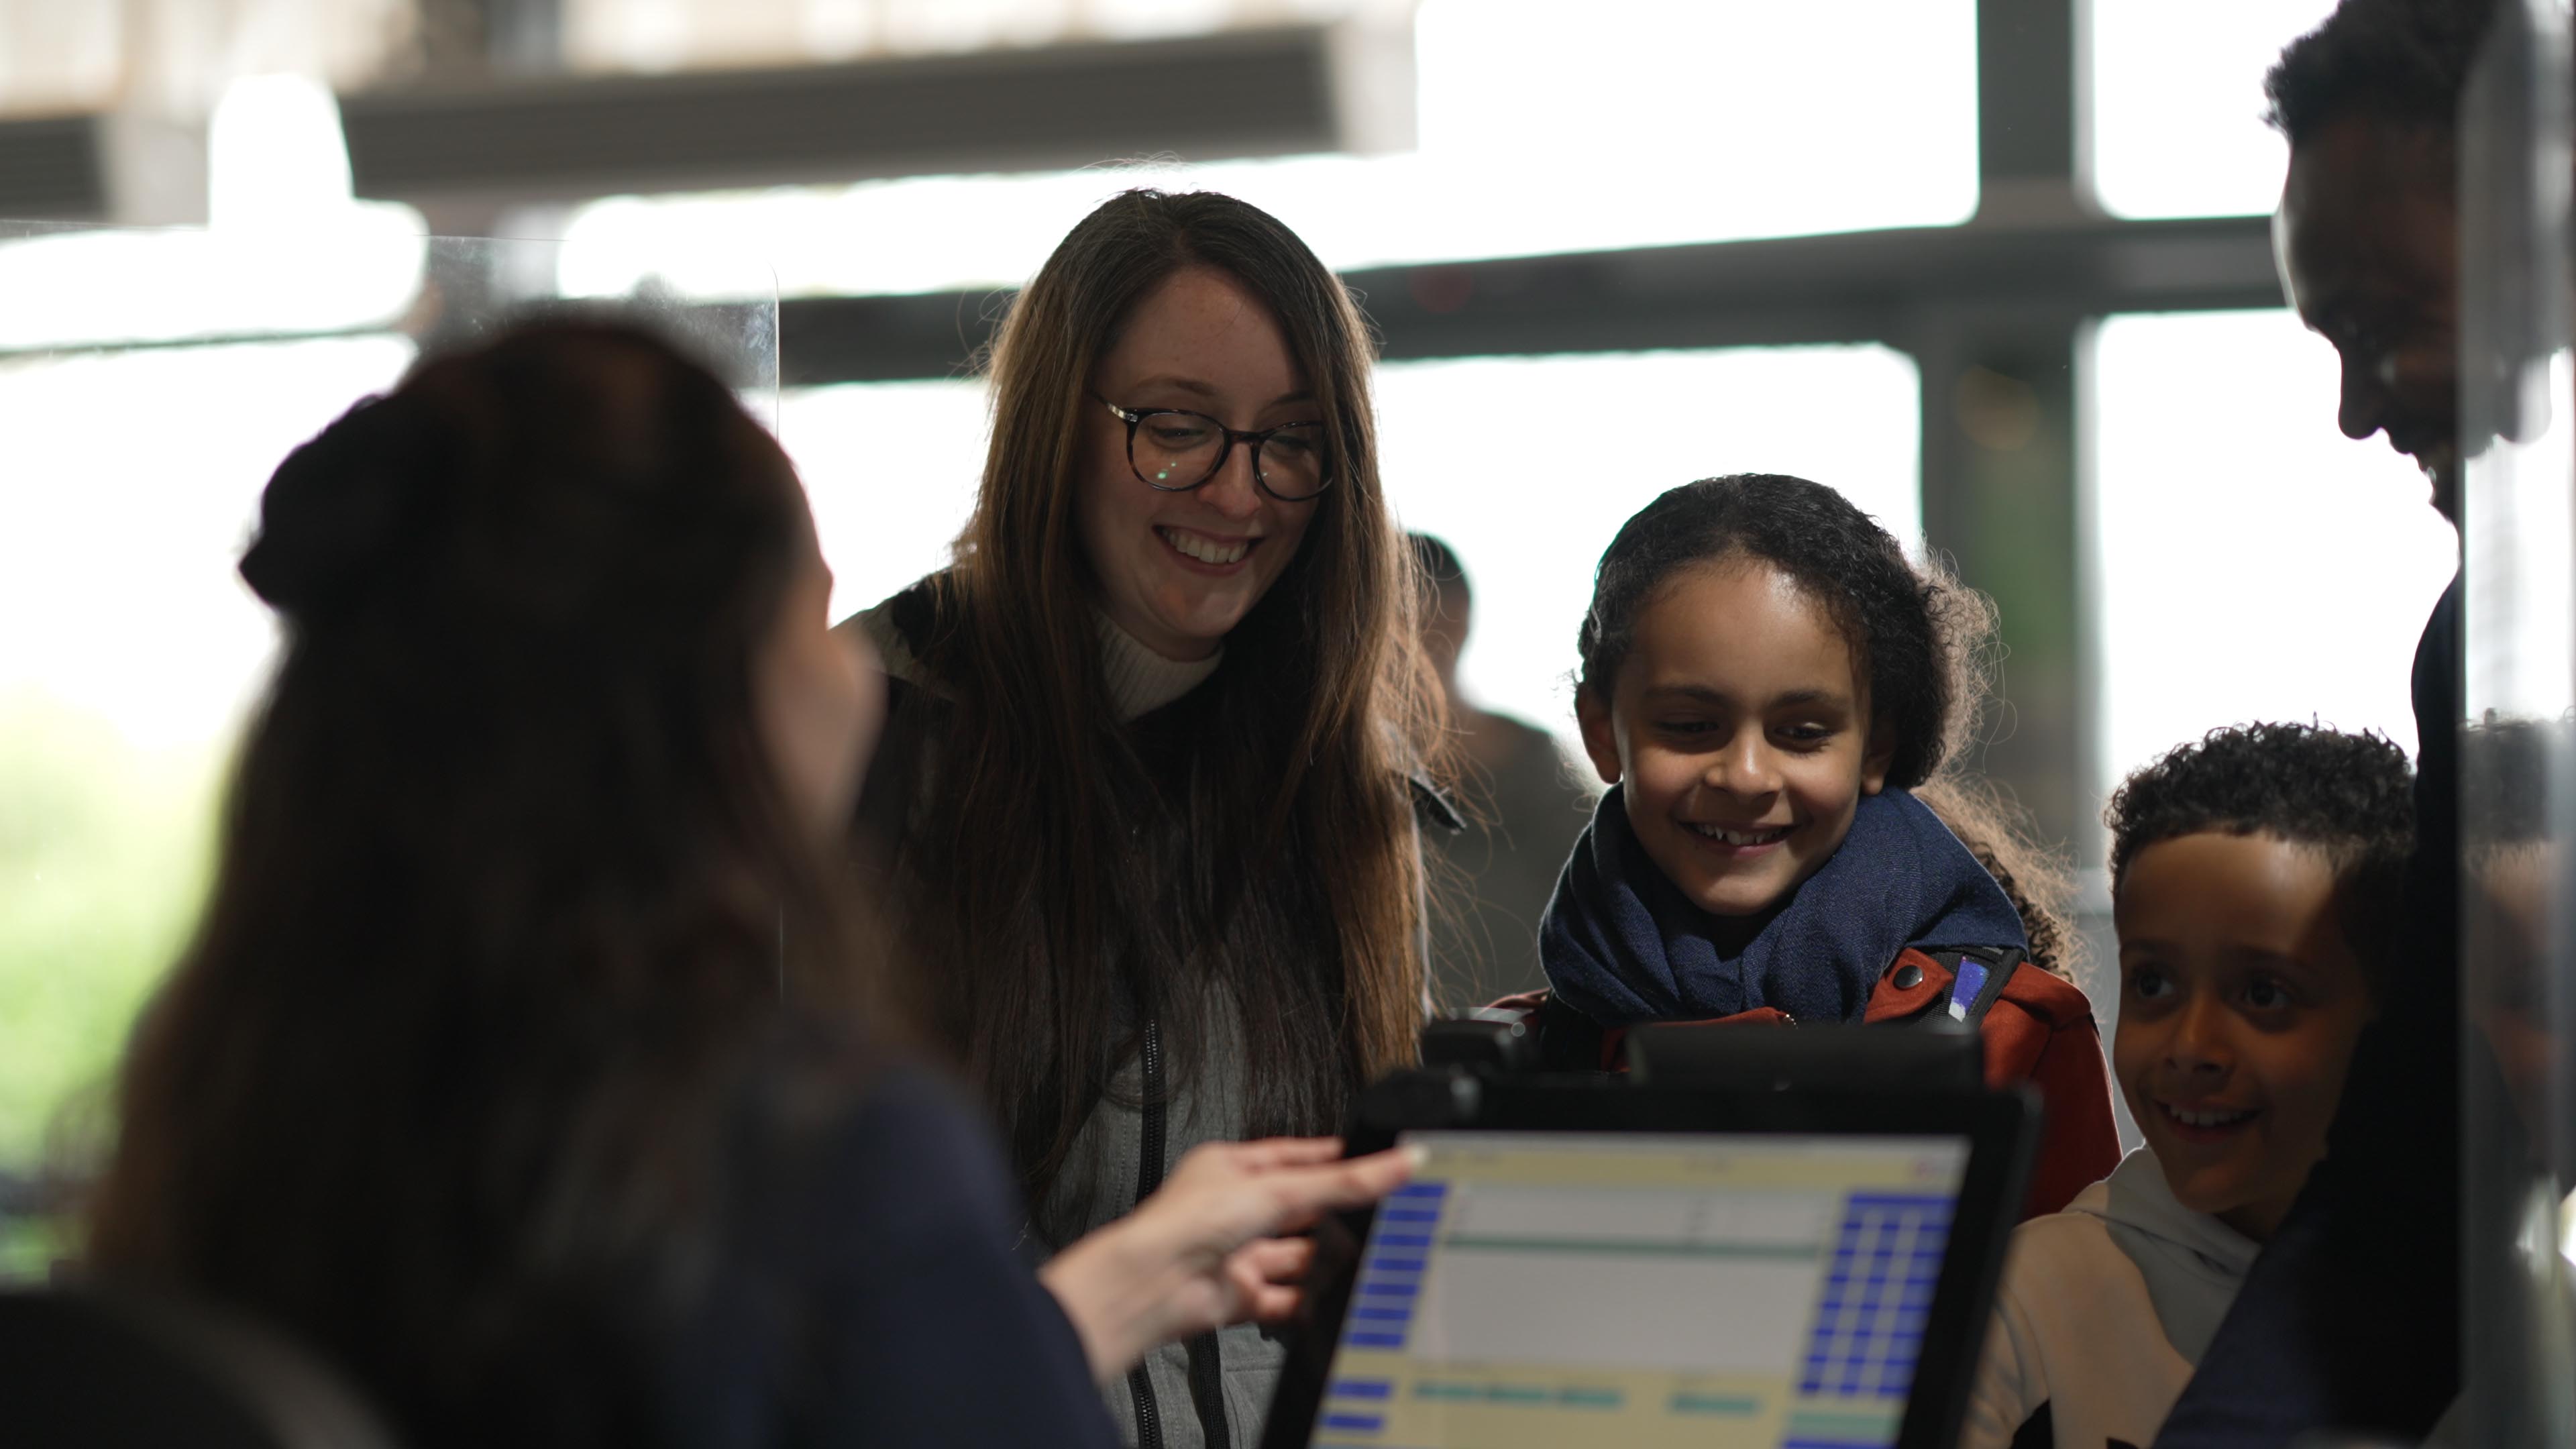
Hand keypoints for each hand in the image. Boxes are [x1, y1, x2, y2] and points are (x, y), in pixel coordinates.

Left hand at [1037, 1137, 1415, 1383]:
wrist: (1151, 1285)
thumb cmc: (1183, 1223)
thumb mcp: (1277, 1190)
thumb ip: (1342, 1183)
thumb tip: (1394, 1164)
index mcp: (1229, 1169)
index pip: (1291, 1158)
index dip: (1330, 1161)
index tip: (1369, 1162)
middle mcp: (1231, 1211)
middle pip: (1298, 1210)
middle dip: (1333, 1215)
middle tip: (1374, 1214)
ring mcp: (1235, 1254)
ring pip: (1294, 1257)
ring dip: (1322, 1260)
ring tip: (1358, 1256)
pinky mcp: (1238, 1295)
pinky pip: (1284, 1300)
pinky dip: (1306, 1301)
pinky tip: (1328, 1297)